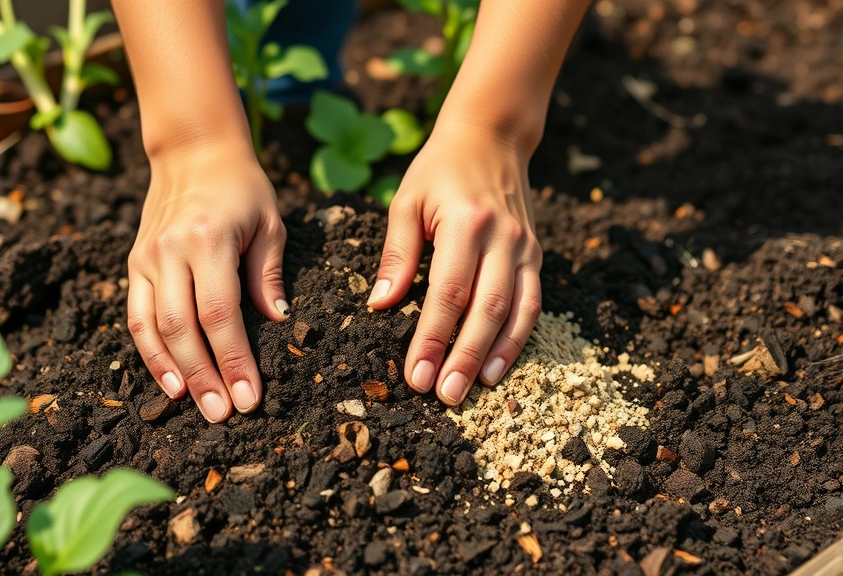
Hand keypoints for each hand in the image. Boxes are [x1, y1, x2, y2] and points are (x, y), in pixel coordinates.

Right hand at [127, 143, 287, 422]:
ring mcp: (146, 259)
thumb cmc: (241, 187)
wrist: (192, 151)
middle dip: (205, 376)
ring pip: (153, 328)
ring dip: (174, 372)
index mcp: (209, 240)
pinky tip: (169, 382)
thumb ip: (267, 274)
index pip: (220, 314)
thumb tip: (278, 321)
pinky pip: (137, 317)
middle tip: (224, 414)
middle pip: (183, 329)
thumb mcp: (269, 223)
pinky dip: (150, 353)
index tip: (249, 397)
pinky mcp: (134, 265)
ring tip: (195, 406)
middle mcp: (171, 251)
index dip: (234, 360)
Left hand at [368, 123, 542, 405]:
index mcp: (467, 224)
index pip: (448, 294)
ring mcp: (525, 247)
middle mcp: (502, 238)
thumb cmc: (439, 170)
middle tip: (444, 395)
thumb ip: (397, 254)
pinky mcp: (536, 255)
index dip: (433, 339)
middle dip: (463, 357)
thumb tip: (381, 304)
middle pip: (485, 310)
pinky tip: (500, 365)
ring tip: (475, 389)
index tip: (417, 375)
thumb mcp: (406, 201)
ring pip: (516, 312)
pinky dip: (518, 337)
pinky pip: (532, 303)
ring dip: (495, 355)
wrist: (492, 136)